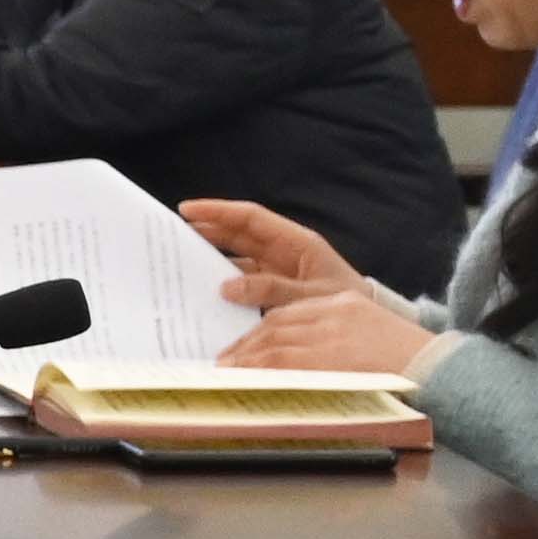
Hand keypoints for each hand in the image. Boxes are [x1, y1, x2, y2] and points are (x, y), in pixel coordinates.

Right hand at [174, 197, 356, 339]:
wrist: (363, 329)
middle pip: (239, 234)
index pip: (251, 219)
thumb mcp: (311, 298)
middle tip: (174, 232)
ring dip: (212, 256)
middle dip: (208, 229)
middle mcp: (285, 253)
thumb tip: (228, 286)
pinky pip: (243, 281)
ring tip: (181, 259)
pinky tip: (205, 291)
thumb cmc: (346, 307)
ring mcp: (278, 271)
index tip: (188, 209)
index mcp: (297, 243)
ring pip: (238, 257)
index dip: (219, 212)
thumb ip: (272, 291)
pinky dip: (224, 283)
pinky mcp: (274, 291)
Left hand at [232, 281, 442, 373]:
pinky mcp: (329, 355)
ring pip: (274, 339)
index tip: (245, 344)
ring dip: (245, 356)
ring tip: (224, 370)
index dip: (263, 329)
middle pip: (278, 323)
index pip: (293, 311)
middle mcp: (336, 312)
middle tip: (224, 359)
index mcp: (346, 303)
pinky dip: (257, 368)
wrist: (440, 370)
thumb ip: (339, 342)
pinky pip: (282, 360)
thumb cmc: (412, 365)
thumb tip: (304, 365)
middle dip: (247, 342)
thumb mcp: (373, 338)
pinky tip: (240, 376)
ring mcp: (332, 333)